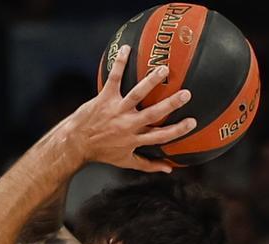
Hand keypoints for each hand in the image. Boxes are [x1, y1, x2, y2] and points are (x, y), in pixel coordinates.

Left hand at [61, 45, 195, 172]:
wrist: (76, 143)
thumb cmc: (102, 152)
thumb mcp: (126, 161)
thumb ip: (148, 165)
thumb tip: (169, 168)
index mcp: (135, 139)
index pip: (160, 136)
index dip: (177, 130)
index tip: (193, 122)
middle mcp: (127, 124)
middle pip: (153, 114)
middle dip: (170, 104)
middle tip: (186, 94)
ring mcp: (116, 110)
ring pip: (136, 95)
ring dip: (150, 82)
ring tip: (163, 70)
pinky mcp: (105, 98)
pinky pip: (114, 78)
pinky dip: (119, 63)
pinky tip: (126, 49)